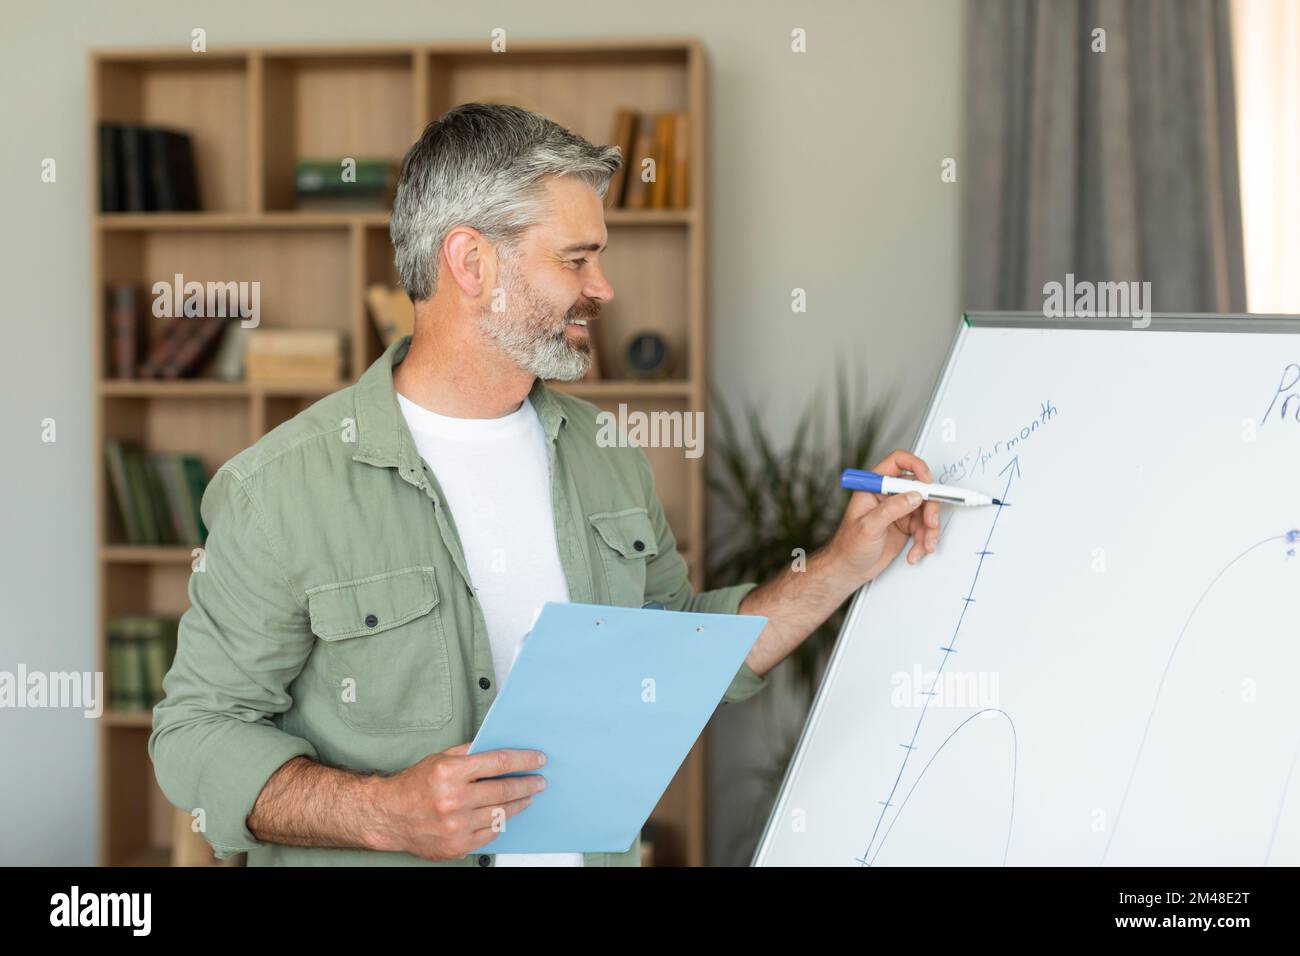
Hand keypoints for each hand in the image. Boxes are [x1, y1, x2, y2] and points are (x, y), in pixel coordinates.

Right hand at [368, 743, 546, 859]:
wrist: (389, 816)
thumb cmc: (414, 786)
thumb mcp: (440, 759)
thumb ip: (470, 753)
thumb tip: (500, 747)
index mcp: (450, 772)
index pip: (498, 762)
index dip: (523, 759)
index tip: (538, 759)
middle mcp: (454, 799)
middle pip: (504, 789)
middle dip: (527, 783)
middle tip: (539, 780)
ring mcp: (456, 826)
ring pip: (501, 812)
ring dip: (520, 802)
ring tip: (528, 795)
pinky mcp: (457, 845)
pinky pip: (491, 832)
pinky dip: (501, 821)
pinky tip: (507, 813)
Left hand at [827, 448, 940, 582]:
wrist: (849, 569)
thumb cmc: (848, 546)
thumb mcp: (868, 526)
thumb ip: (891, 509)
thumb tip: (914, 496)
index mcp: (874, 486)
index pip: (897, 462)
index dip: (916, 466)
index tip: (927, 482)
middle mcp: (888, 495)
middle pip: (919, 489)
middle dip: (929, 508)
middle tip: (930, 523)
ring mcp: (898, 511)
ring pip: (925, 511)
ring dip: (929, 530)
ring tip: (924, 545)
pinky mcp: (906, 526)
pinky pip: (924, 528)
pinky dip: (924, 541)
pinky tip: (915, 552)